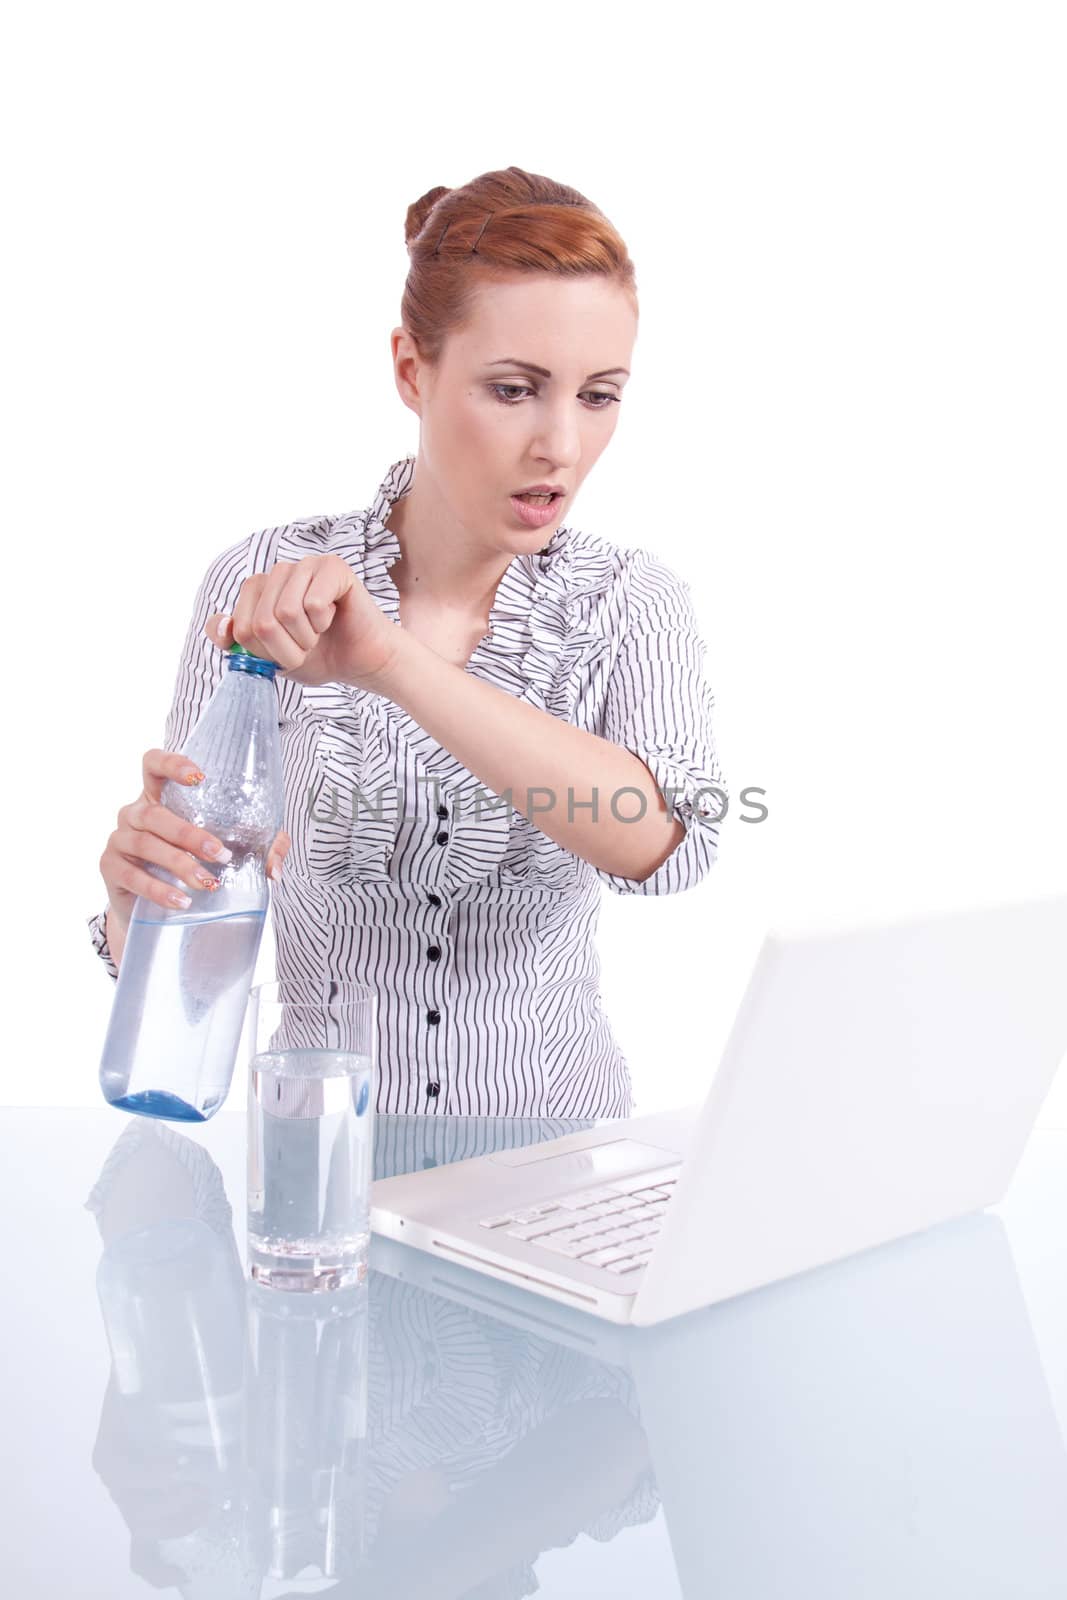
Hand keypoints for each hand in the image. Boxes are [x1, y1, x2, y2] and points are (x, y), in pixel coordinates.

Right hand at [100, 748, 290, 928]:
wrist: (150, 909)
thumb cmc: (191, 864)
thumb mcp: (227, 850)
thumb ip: (260, 848)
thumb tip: (274, 870)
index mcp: (159, 796)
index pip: (153, 764)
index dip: (172, 764)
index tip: (198, 778)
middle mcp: (134, 812)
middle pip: (156, 814)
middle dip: (190, 834)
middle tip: (221, 855)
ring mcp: (119, 839)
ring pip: (146, 844)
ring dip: (179, 863)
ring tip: (207, 883)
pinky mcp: (110, 868)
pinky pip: (132, 875)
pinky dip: (158, 889)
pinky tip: (181, 900)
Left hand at [203, 554, 399, 690]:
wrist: (360, 661)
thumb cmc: (318, 656)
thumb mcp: (268, 659)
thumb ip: (236, 644)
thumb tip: (224, 628)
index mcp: (256, 592)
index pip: (240, 628)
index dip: (265, 653)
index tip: (284, 654)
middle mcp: (276, 573)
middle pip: (262, 622)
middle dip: (287, 648)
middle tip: (306, 645)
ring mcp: (304, 566)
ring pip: (286, 612)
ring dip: (306, 636)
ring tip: (319, 631)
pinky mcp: (331, 566)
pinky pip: (313, 603)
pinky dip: (324, 622)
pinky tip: (333, 616)